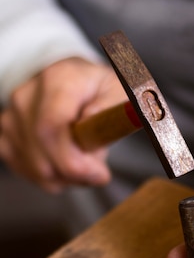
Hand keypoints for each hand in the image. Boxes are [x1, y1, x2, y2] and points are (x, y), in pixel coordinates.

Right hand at [0, 57, 125, 191]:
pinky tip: (63, 162)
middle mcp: (27, 96)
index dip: (73, 161)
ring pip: (36, 168)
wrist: (69, 82)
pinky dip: (49, 177)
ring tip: (83, 160)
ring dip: (65, 177)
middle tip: (98, 173)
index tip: (99, 174)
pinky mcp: (5, 134)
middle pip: (42, 155)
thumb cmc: (97, 90)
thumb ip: (109, 106)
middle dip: (75, 175)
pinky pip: (25, 170)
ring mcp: (12, 116)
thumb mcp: (118, 92)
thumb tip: (90, 121)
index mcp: (58, 80)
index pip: (52, 127)